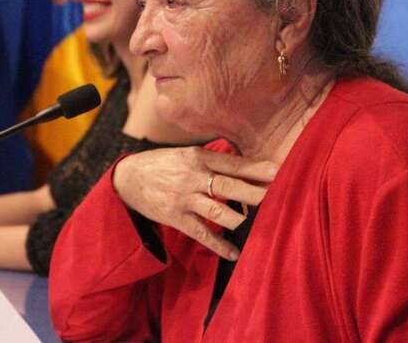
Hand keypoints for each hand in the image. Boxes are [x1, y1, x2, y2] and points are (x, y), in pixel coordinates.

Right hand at [112, 147, 277, 260]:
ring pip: (219, 212)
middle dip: (256, 194)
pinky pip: (202, 234)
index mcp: (198, 157)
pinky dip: (219, 245)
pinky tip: (234, 253)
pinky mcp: (176, 218)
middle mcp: (193, 177)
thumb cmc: (163, 163)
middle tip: (279, 196)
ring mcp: (185, 199)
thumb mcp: (186, 153)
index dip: (257, 169)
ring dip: (241, 220)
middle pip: (231, 186)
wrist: (128, 178)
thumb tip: (245, 163)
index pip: (234, 164)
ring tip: (259, 224)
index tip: (278, 171)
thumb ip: (213, 159)